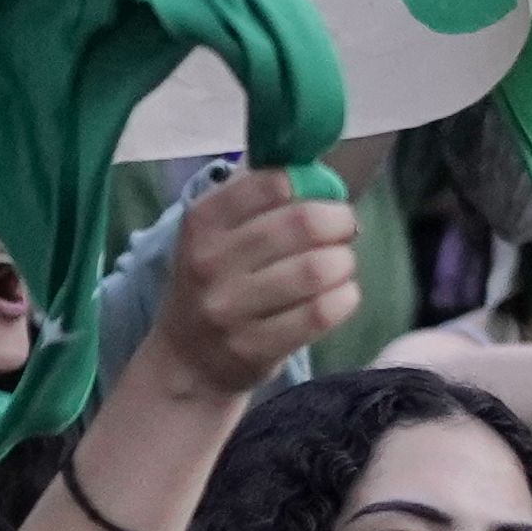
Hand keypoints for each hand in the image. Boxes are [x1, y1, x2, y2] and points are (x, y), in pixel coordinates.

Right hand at [147, 164, 355, 402]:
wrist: (186, 360)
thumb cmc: (215, 282)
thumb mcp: (215, 233)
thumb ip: (257, 197)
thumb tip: (316, 170)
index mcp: (202, 222)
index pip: (272, 184)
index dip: (312, 186)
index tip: (322, 197)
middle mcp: (210, 263)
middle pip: (303, 224)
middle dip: (339, 221)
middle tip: (345, 229)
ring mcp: (230, 309)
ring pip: (316, 270)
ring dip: (343, 262)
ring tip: (340, 265)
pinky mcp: (254, 348)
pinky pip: (320, 313)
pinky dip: (345, 298)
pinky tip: (341, 294)